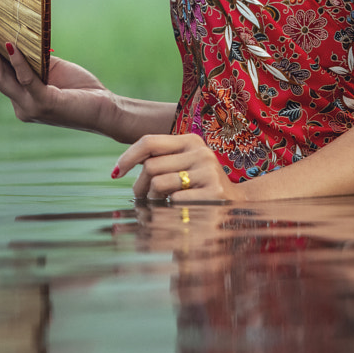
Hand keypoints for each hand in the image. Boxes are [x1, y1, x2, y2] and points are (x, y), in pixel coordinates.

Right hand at [0, 21, 110, 132]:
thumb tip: (15, 37)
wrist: (106, 110)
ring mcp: (31, 108)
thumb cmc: (81, 89)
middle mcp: (21, 106)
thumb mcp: (53, 70)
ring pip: (1, 79)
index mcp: (21, 98)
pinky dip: (18, 62)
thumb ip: (34, 61)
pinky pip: (26, 80)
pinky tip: (11, 45)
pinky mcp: (45, 104)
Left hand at [113, 133, 240, 203]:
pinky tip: (178, 211)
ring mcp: (208, 172)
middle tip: (141, 198)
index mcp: (190, 141)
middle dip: (139, 186)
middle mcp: (200, 152)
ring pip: (158, 184)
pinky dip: (169, 209)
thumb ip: (158, 161)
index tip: (116, 173)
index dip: (128, 157)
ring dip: (152, 199)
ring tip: (160, 204)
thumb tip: (119, 168)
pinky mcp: (213, 193)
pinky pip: (174, 201)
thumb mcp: (182, 165)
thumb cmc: (198, 186)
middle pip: (150, 166)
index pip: (149, 142)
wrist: (237, 203)